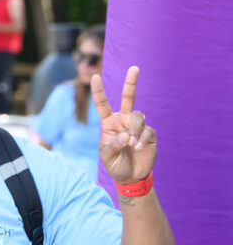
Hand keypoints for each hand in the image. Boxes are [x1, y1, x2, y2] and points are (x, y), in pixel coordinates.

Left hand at [92, 65, 156, 183]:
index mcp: (109, 123)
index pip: (103, 104)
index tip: (95, 77)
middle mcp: (123, 120)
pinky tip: (137, 148)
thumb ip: (113, 145)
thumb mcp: (107, 157)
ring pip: (139, 116)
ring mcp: (137, 125)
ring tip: (132, 145)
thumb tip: (125, 135)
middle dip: (131, 82)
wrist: (131, 176)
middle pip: (129, 97)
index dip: (99, 91)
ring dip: (135, 129)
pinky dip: (141, 138)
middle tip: (134, 68)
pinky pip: (147, 130)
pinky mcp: (149, 133)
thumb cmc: (115, 164)